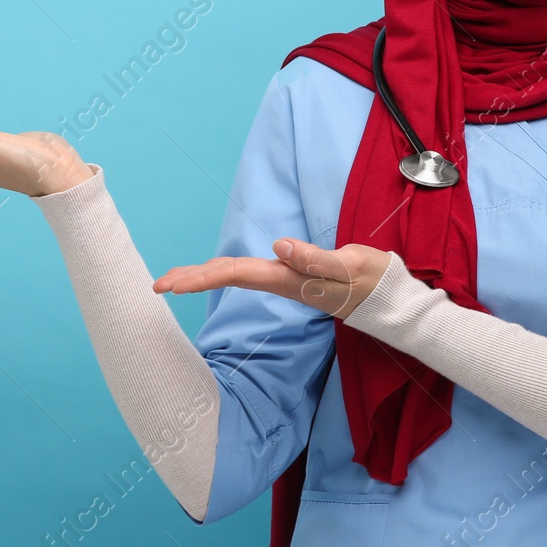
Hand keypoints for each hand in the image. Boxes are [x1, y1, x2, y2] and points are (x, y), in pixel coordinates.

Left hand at [151, 238, 400, 319]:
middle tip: (157, 285)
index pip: (234, 275)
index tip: (168, 286)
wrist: (390, 300)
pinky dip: (224, 272)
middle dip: (192, 279)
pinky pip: (249, 273)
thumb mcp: (348, 267)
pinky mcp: (293, 275)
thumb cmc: (370, 281)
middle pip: (227, 277)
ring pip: (236, 276)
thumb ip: (315, 260)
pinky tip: (214, 273)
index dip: (199, 278)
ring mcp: (285, 279)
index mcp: (286, 279)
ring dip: (204, 276)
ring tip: (174, 280)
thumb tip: (277, 246)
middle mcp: (280, 280)